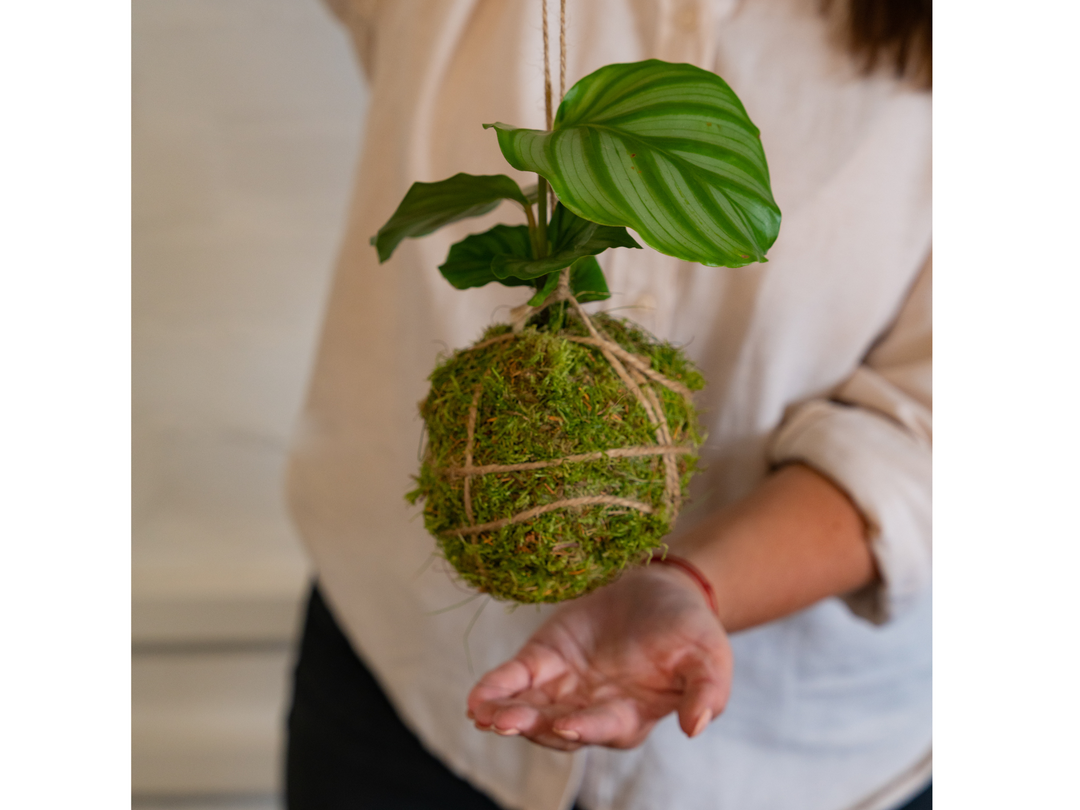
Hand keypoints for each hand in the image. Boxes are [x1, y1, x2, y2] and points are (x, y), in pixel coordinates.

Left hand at [466, 564, 732, 750]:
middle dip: (531, 725)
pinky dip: (496, 688)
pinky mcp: (545, 658)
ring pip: (530, 708)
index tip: (566, 724)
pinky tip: (476, 699)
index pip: (604, 728)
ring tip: (482, 715)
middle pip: (556, 726)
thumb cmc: (691, 628)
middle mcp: (592, 710)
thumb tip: (696, 727)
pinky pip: (516, 678)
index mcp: (631, 716)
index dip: (585, 728)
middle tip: (505, 722)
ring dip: (505, 714)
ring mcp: (564, 686)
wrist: (663, 587)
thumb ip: (707, 691)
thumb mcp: (710, 656)